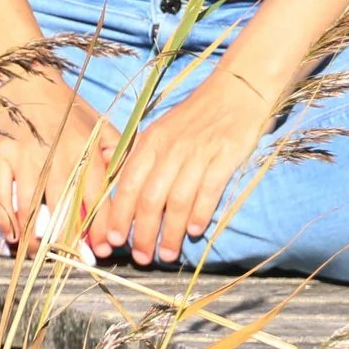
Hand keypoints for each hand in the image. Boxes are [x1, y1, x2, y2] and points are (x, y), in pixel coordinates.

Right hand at [0, 69, 119, 255]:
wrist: (24, 77)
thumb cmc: (66, 106)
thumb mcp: (99, 124)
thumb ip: (118, 153)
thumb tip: (128, 185)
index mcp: (85, 151)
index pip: (97, 198)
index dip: (101, 228)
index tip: (104, 250)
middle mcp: (57, 157)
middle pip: (64, 210)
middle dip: (70, 241)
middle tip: (74, 261)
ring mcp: (26, 158)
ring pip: (32, 208)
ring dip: (36, 237)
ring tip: (41, 255)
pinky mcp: (0, 155)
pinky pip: (2, 194)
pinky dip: (6, 219)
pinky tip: (13, 236)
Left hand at [97, 69, 272, 265]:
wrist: (236, 90)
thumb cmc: (195, 116)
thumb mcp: (163, 131)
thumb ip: (145, 159)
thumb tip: (127, 195)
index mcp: (151, 141)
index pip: (128, 183)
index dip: (119, 213)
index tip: (112, 239)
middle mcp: (170, 148)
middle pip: (151, 198)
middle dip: (142, 232)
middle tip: (140, 257)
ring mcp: (198, 152)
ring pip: (178, 201)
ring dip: (171, 232)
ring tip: (166, 254)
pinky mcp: (225, 156)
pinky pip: (208, 191)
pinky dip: (200, 214)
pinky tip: (196, 233)